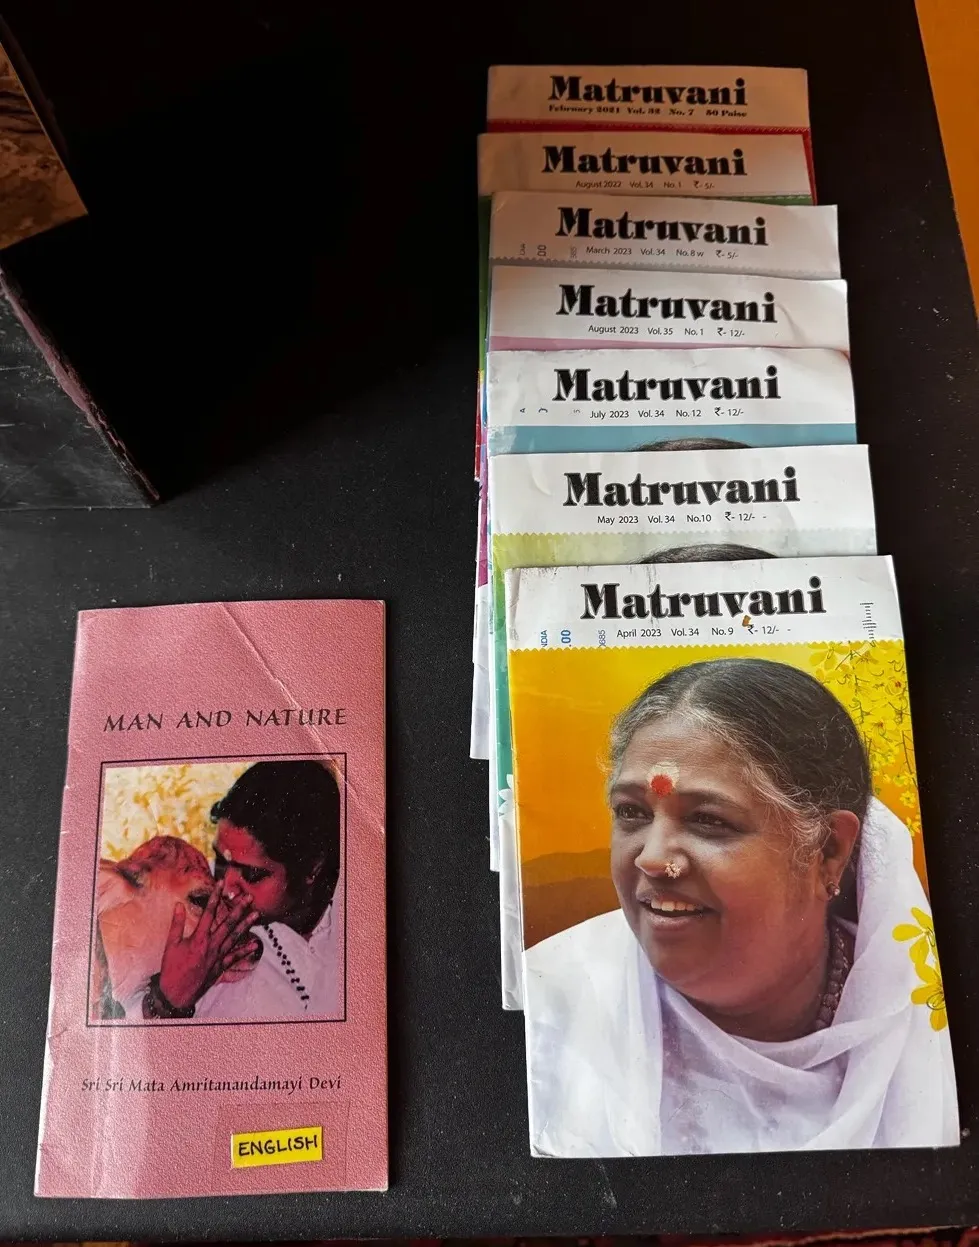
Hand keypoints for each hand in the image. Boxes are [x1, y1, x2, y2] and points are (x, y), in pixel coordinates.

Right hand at [158, 884, 258, 1010]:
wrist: (176, 994)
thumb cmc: (171, 969)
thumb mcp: (170, 945)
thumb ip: (176, 924)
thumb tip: (178, 905)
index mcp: (199, 938)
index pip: (209, 912)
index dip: (215, 896)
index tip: (221, 884)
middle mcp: (211, 946)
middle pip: (228, 923)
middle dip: (239, 909)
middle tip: (249, 897)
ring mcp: (218, 956)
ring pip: (235, 937)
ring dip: (246, 925)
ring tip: (257, 914)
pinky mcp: (220, 967)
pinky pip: (235, 957)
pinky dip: (245, 950)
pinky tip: (255, 943)